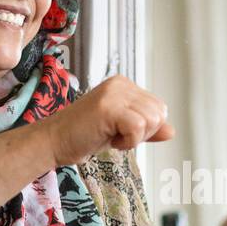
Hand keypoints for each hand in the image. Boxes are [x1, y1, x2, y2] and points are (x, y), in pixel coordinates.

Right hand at [40, 74, 174, 165]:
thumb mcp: (122, 130)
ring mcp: (114, 93)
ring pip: (152, 119)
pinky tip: (109, 139)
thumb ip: (147, 128)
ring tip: (111, 135)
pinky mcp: (108, 107)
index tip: (121, 131)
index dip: (146, 127)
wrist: (55, 141)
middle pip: (159, 112)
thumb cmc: (84, 136)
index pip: (158, 107)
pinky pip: (138, 127)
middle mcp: (121, 84)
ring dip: (135, 138)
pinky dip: (128, 141)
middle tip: (117, 135)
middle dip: (143, 133)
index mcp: (125, 85)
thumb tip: (171, 131)